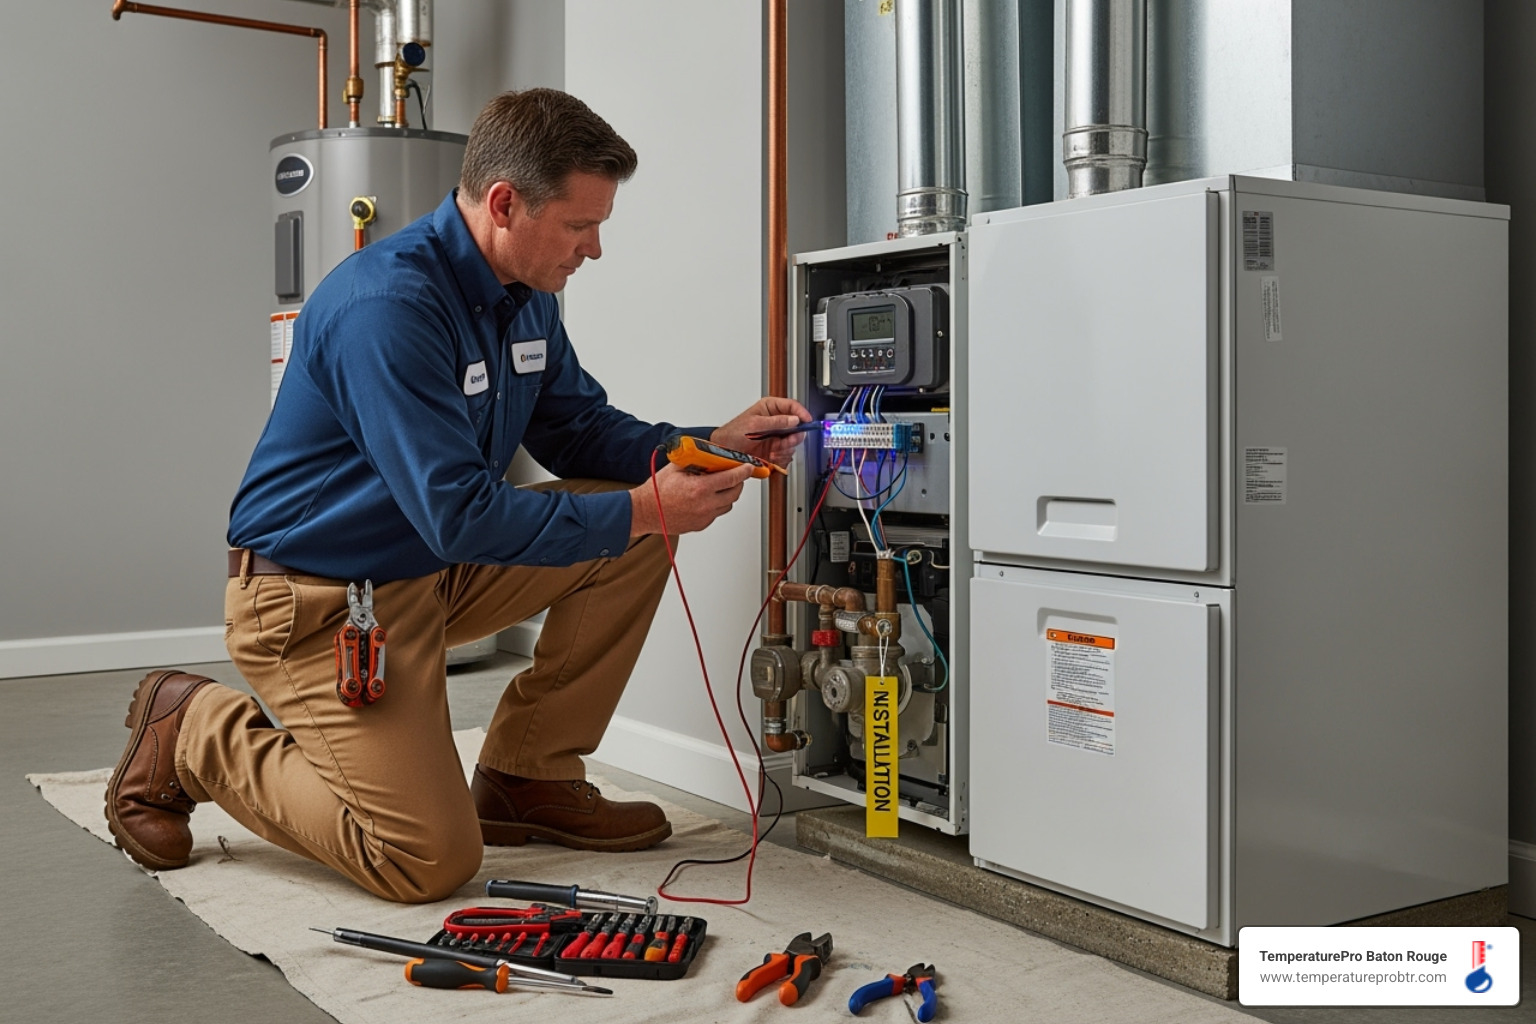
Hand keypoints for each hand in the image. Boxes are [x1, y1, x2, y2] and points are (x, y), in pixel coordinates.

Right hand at [630, 462, 754, 536]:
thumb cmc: (657, 491)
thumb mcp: (677, 467)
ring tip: (718, 486)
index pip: (731, 478)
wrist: (645, 512)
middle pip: (734, 493)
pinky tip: (706, 497)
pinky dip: (717, 504)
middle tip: (734, 475)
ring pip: (728, 505)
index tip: (748, 467)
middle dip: (737, 482)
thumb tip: (710, 454)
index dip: (743, 471)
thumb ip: (696, 461)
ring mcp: (704, 517)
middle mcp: (705, 505)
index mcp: (700, 488)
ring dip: (728, 494)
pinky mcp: (701, 525)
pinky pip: (717, 513)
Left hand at [711, 396, 812, 467]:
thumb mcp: (755, 424)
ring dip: (785, 448)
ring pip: (792, 442)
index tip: (807, 420)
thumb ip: (776, 422)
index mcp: (770, 408)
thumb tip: (794, 420)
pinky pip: (786, 454)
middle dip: (793, 436)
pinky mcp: (775, 449)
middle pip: (796, 426)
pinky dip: (781, 456)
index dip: (801, 413)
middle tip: (789, 440)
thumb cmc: (733, 433)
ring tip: (775, 450)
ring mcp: (776, 436)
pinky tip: (772, 455)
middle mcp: (775, 422)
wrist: (725, 451)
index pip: (792, 406)